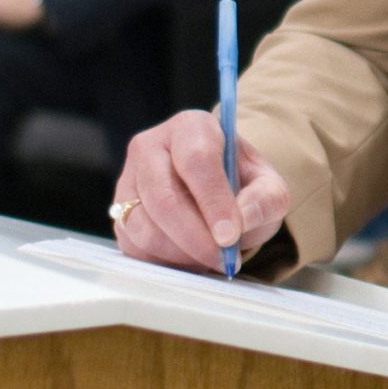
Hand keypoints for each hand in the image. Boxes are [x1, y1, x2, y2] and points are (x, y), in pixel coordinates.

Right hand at [113, 110, 290, 272]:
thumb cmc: (242, 182)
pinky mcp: (119, 212)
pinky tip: (192, 259)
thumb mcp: (268, 185)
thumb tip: (243, 219)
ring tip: (212, 259)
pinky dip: (165, 261)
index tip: (230, 235)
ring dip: (181, 253)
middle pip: (163, 198)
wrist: (217, 189)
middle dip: (195, 238)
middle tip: (224, 259)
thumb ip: (266, 198)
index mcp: (191, 127)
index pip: (196, 161)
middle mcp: (150, 147)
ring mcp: (128, 180)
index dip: (213, 201)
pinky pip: (134, 246)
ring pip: (144, 227)